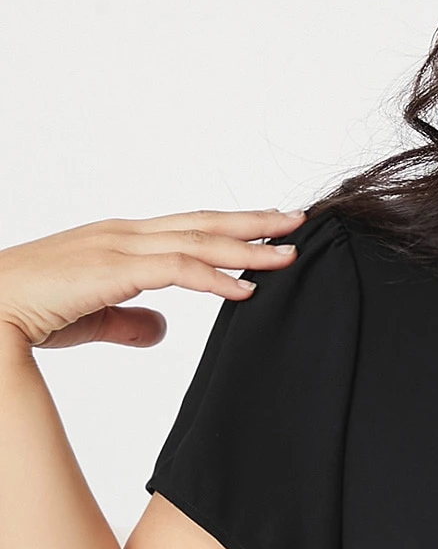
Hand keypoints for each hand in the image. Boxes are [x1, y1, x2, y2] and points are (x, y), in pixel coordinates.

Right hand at [0, 207, 307, 349]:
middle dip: (253, 222)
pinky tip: (247, 290)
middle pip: (202, 223)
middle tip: (298, 220)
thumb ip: (129, 319)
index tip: (267, 226)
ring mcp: (117, 247)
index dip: (229, 226)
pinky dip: (216, 278)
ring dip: (247, 249)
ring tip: (287, 255)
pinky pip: (178, 270)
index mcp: (117, 239)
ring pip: (197, 241)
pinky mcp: (113, 270)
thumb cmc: (28, 313)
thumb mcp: (92, 315)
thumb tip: (162, 329)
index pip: (186, 226)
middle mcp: (122, 234)